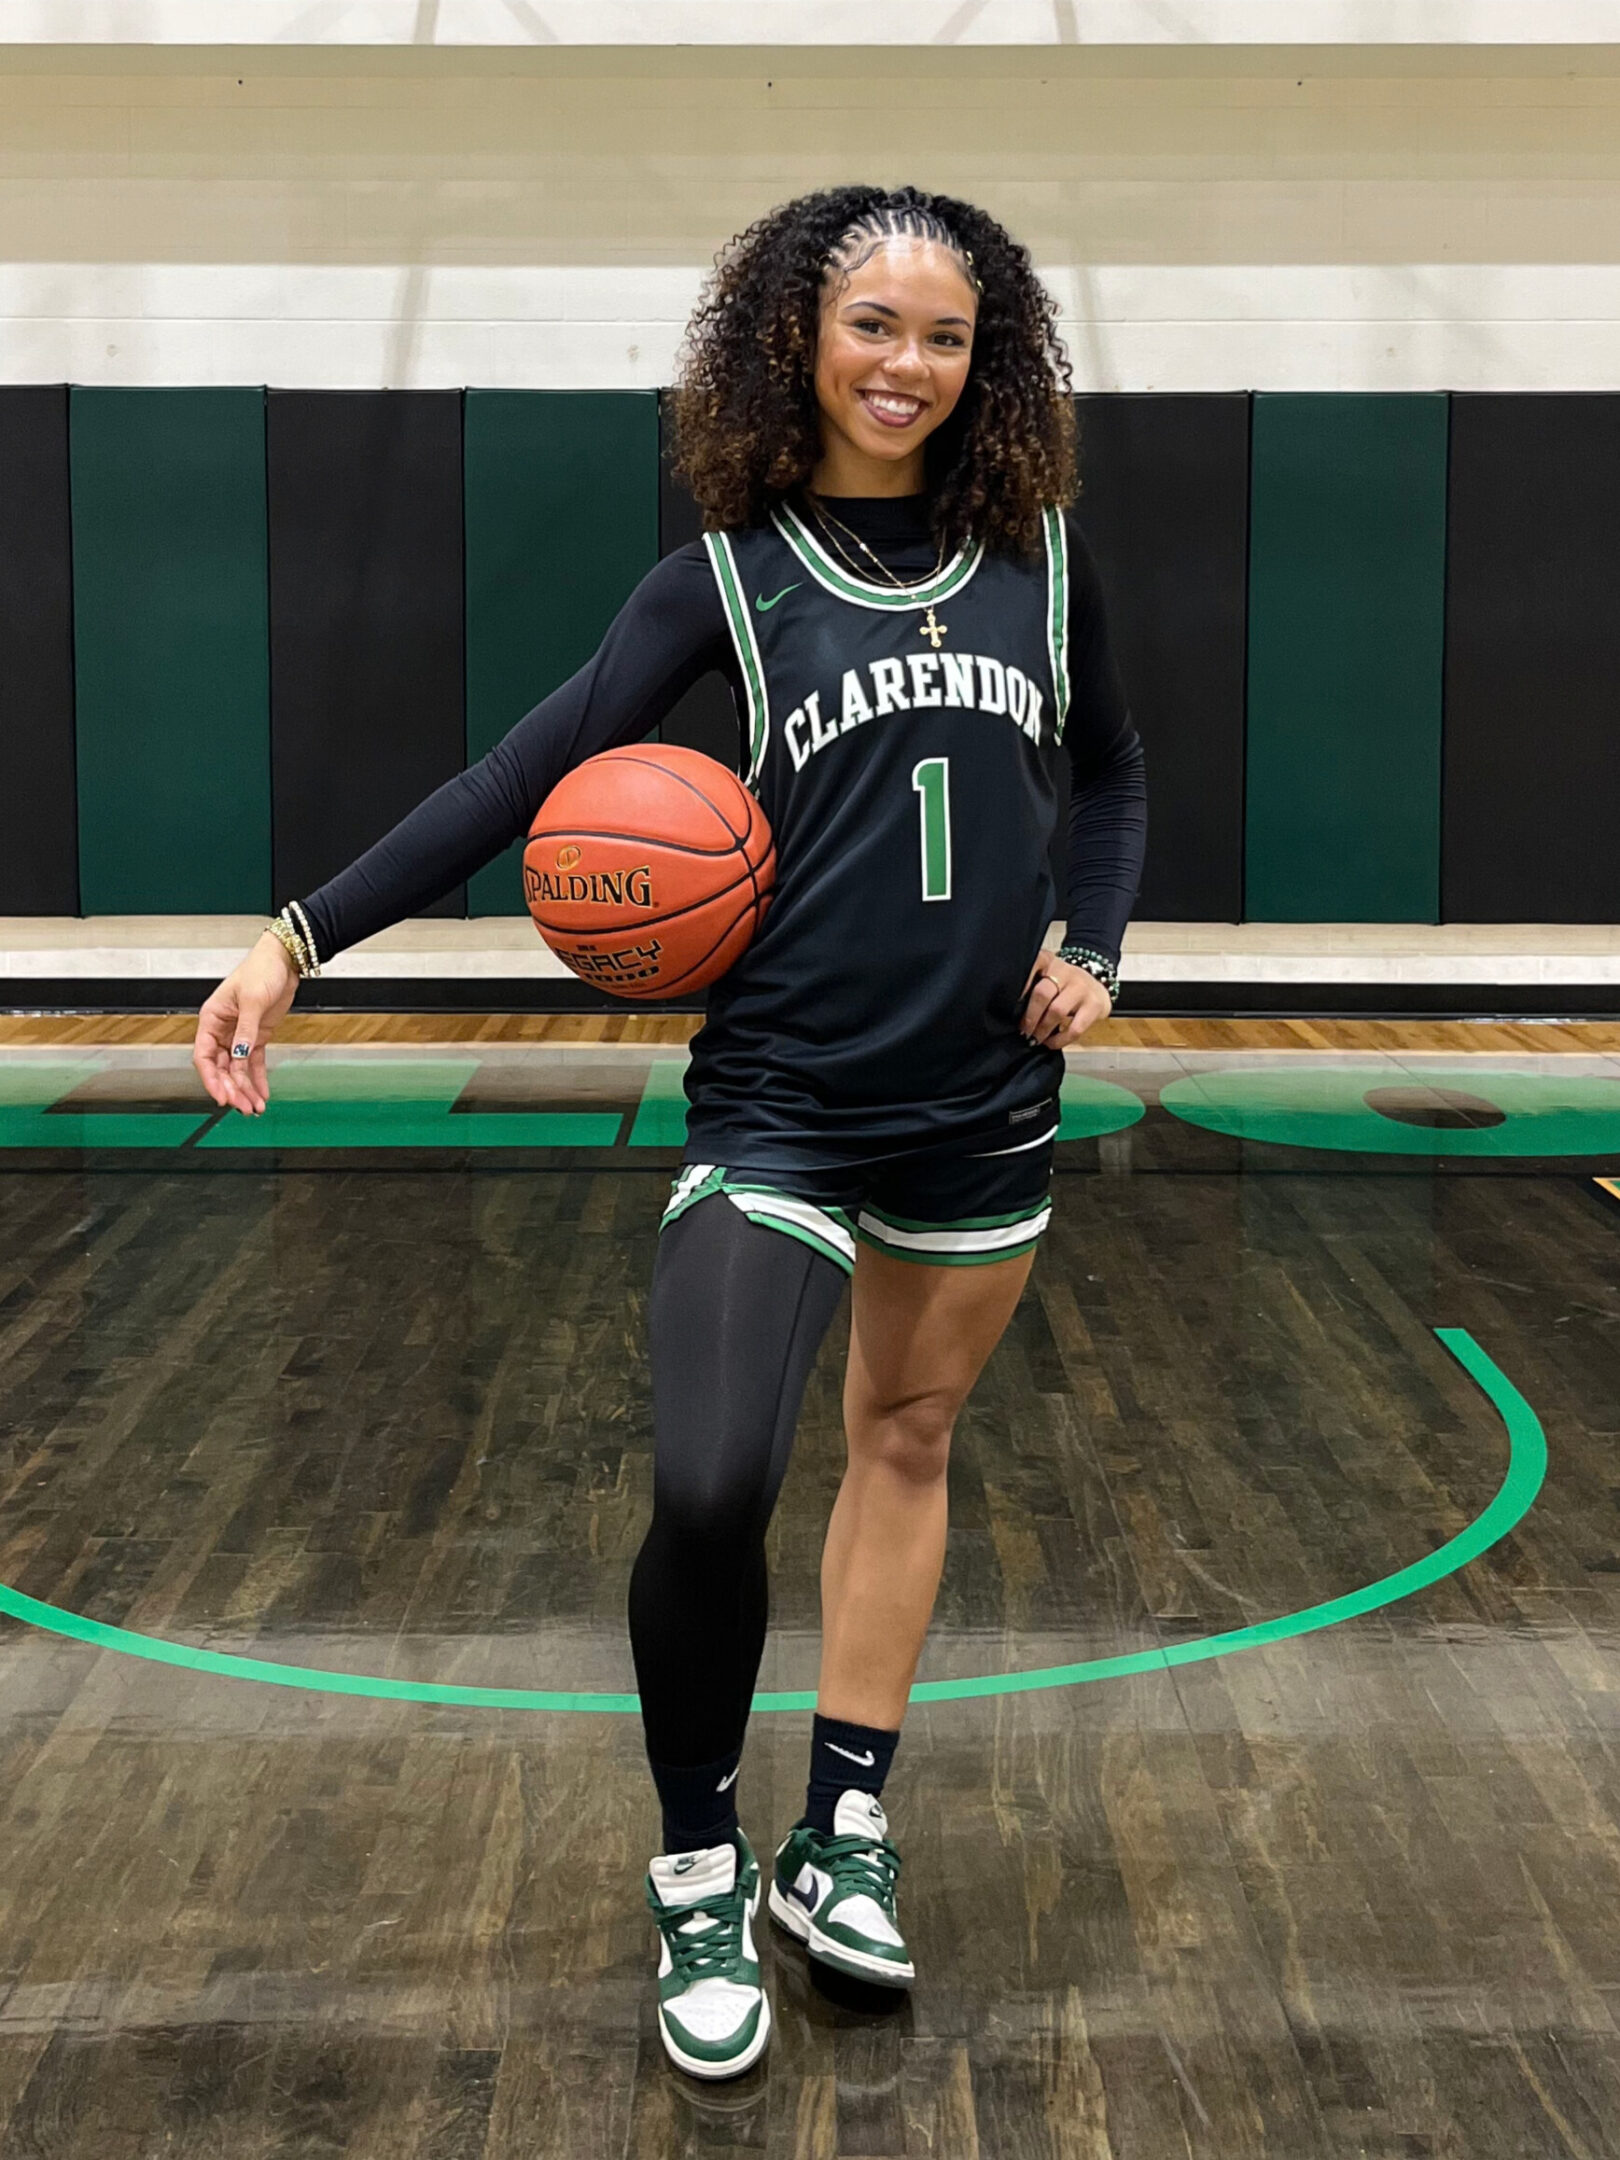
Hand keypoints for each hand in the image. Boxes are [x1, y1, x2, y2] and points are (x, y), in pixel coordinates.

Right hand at [191, 931, 300, 1116]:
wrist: (283, 961)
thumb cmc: (260, 970)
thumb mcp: (252, 1000)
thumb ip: (245, 1030)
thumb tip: (238, 1055)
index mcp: (211, 1018)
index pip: (203, 1055)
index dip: (211, 1078)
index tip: (222, 1095)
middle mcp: (222, 1030)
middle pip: (220, 1067)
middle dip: (231, 1088)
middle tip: (243, 1106)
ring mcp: (239, 1035)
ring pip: (237, 1069)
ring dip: (245, 1088)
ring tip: (254, 1107)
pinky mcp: (256, 1037)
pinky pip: (253, 1063)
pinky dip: (257, 1079)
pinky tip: (262, 1094)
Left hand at [1020, 948, 1111, 1048]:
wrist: (1096, 988)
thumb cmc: (1063, 987)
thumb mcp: (1047, 977)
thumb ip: (1031, 986)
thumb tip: (1010, 1012)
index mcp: (1049, 962)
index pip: (1032, 965)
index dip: (1020, 984)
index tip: (1009, 1002)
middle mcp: (1065, 972)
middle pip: (1042, 993)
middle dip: (1030, 1017)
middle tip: (1023, 1031)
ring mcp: (1081, 988)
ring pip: (1057, 1010)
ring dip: (1043, 1029)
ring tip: (1035, 1039)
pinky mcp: (1094, 1006)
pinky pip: (1075, 1028)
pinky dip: (1060, 1040)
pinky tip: (1051, 1043)